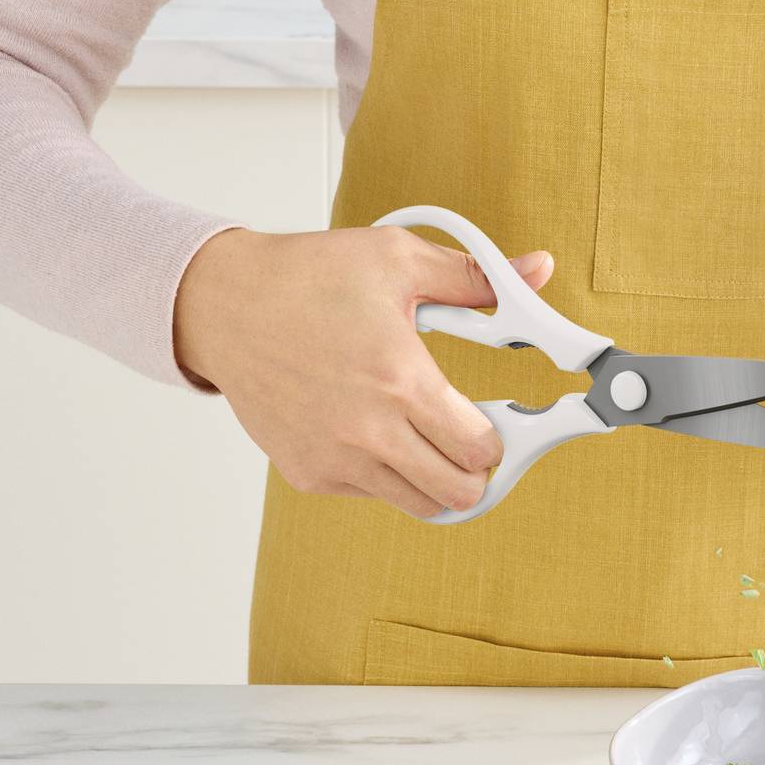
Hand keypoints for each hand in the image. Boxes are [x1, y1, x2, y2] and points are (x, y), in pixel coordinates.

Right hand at [173, 223, 556, 518]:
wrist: (224, 305)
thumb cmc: (306, 277)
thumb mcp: (397, 260)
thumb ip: (476, 277)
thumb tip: (540, 268)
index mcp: (400, 381)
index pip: (480, 450)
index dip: (498, 437)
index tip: (491, 419)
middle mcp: (368, 431)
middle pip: (458, 495)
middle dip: (474, 471)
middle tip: (466, 438)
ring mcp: (335, 459)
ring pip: (416, 504)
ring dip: (431, 478)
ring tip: (421, 435)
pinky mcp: (307, 473)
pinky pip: (369, 494)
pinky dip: (383, 473)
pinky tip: (369, 429)